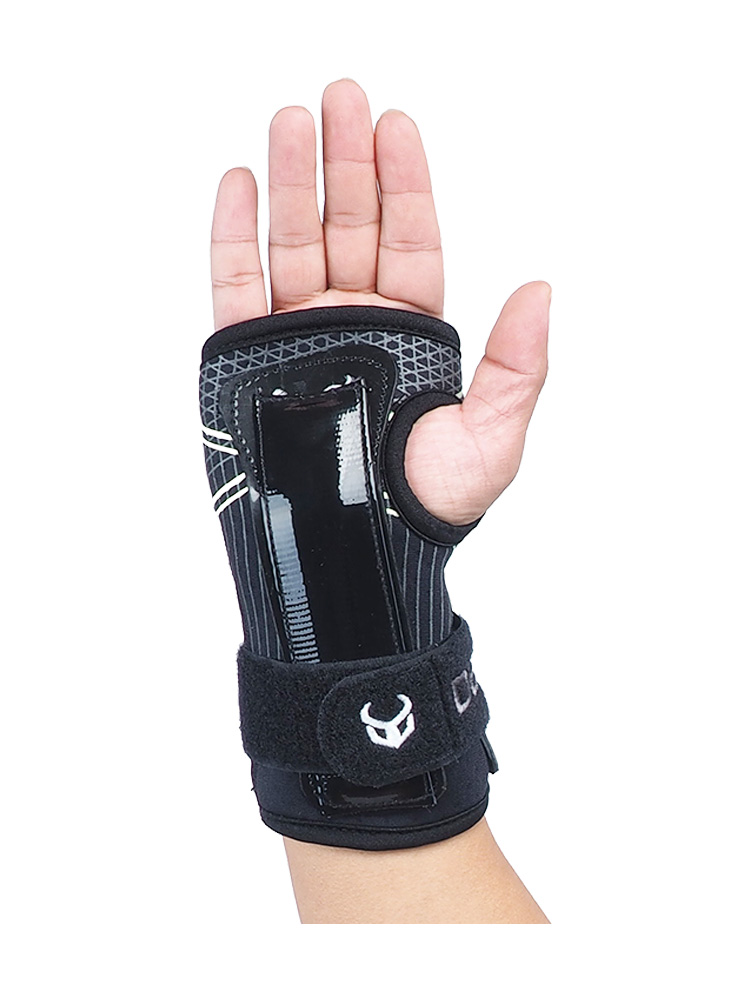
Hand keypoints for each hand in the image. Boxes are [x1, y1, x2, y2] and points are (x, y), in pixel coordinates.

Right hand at [210, 79, 548, 524]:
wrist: (357, 555)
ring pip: (292, 243)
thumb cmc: (427, 507)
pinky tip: (240, 185)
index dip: (405, 182)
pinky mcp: (249, 357)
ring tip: (288, 123)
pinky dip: (234, 237)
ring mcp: (299, 334)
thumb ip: (517, 366)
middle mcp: (355, 321)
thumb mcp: (492, 440)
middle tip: (338, 98)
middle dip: (344, 161)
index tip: (395, 124)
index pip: (410, 239)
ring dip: (288, 182)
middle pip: (349, 225)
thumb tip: (543, 290)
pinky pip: (237, 287)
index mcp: (412, 330)